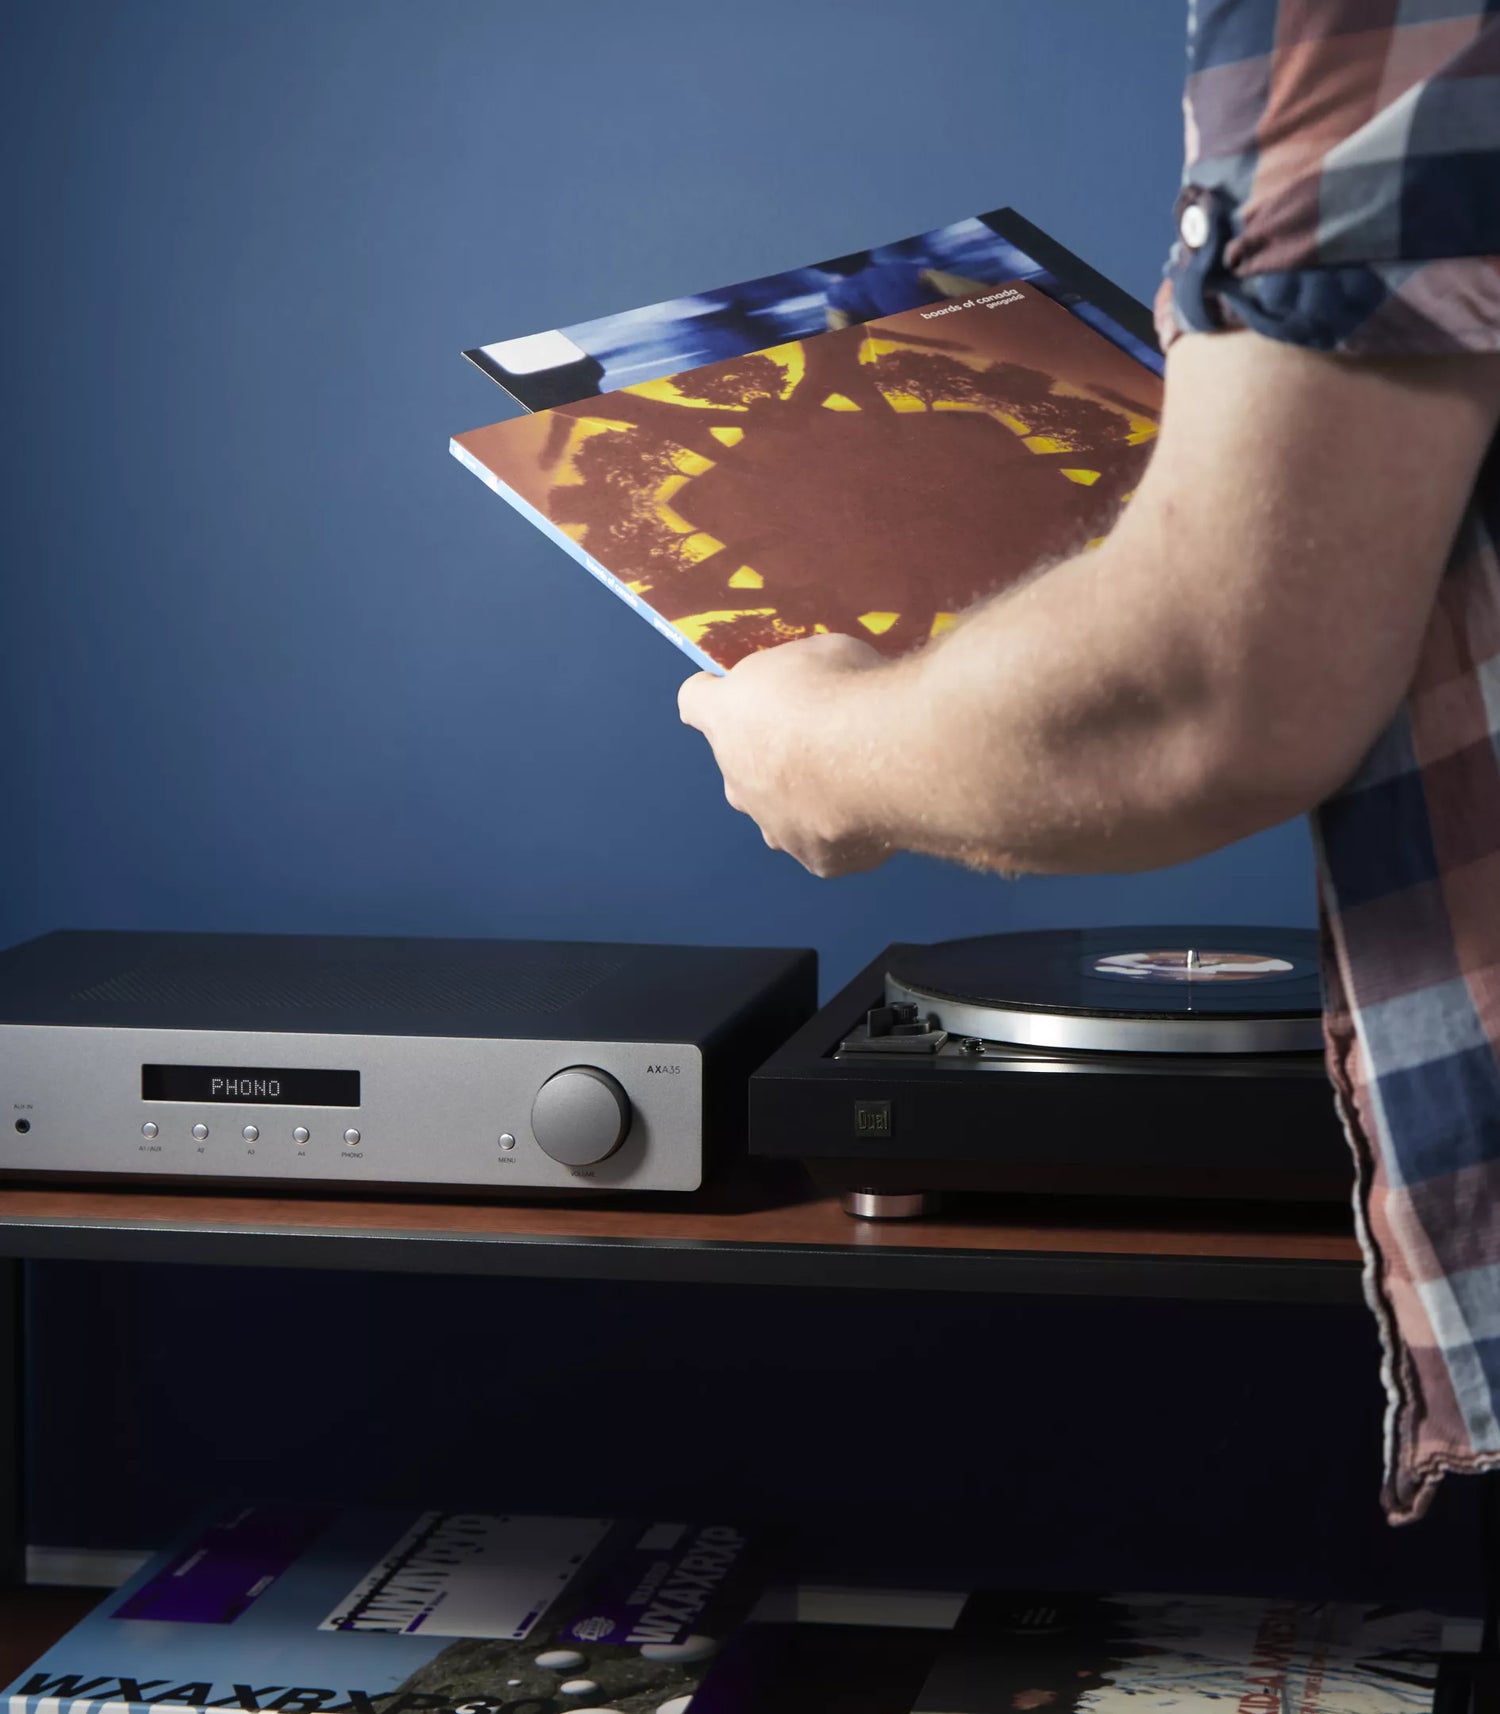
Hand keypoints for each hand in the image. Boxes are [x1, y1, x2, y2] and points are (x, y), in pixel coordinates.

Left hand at [678, 632, 891, 876]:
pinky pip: (826, 843)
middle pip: (738, 769)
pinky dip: (847, 829)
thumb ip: (805, 675)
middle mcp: (736, 780)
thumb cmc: (842, 690)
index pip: (696, 701)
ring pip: (778, 816)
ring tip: (851, 782)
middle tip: (817, 740)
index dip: (715, 695)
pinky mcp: (817, 858)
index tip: (730, 691)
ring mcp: (774, 827)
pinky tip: (877, 809)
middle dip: (769, 758)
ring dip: (803, 801)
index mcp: (726, 716)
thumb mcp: (820, 652)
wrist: (881, 756)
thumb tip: (823, 682)